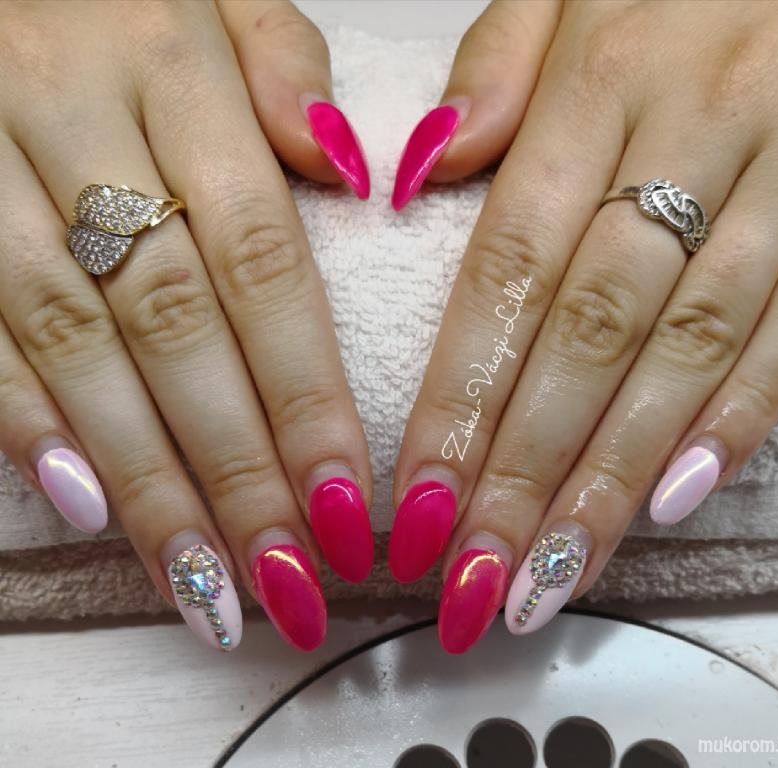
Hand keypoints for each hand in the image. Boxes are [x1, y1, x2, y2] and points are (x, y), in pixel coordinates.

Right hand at [0, 0, 372, 652]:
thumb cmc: (117, 3)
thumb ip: (285, 67)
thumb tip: (355, 168)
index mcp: (170, 64)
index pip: (262, 263)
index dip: (305, 394)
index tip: (345, 505)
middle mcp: (74, 115)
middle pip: (177, 326)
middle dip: (236, 468)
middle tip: (289, 577)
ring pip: (79, 350)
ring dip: (145, 481)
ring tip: (207, 582)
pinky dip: (28, 426)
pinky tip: (87, 511)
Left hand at [390, 0, 777, 651]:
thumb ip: (497, 69)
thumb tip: (418, 167)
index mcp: (601, 80)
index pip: (507, 273)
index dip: (460, 396)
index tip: (421, 501)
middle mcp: (691, 136)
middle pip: (589, 334)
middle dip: (528, 468)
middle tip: (479, 576)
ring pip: (686, 351)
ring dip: (617, 474)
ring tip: (557, 571)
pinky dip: (737, 417)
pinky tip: (677, 501)